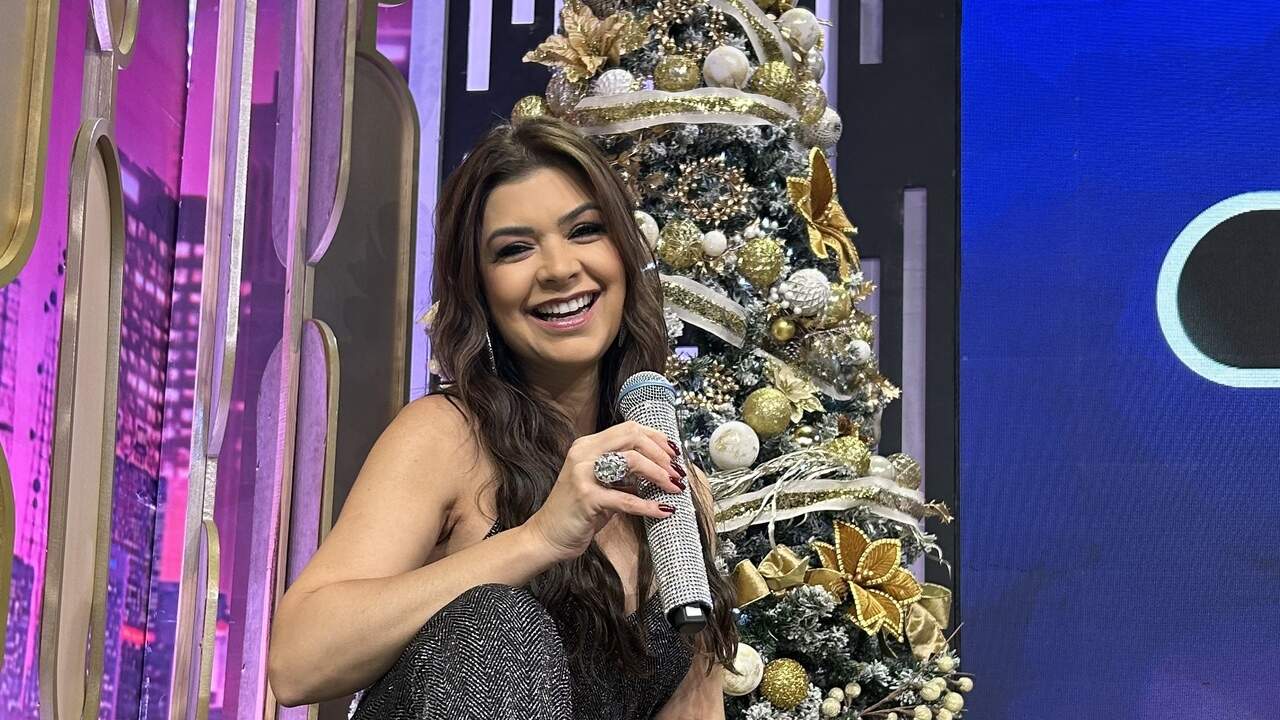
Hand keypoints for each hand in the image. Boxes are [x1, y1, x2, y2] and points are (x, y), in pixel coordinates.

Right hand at [524, 421, 686, 562]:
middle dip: (661, 454)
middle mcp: (584, 453)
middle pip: (633, 437)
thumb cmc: (577, 512)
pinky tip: (664, 511)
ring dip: (659, 474)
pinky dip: (649, 506)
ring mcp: (583, 474)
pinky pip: (626, 499)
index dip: (656, 438)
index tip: (674, 453)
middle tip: (677, 472)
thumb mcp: (601, 485)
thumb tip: (660, 470)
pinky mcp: (587, 498)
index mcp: (587, 446)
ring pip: (632, 461)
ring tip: (674, 488)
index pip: (629, 429)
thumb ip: (623, 474)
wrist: (547, 537)